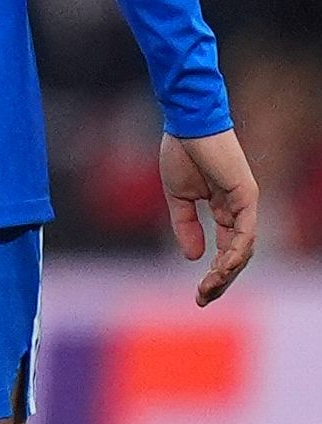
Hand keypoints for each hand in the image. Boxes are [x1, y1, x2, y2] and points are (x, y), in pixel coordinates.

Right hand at [163, 127, 262, 305]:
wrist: (186, 124)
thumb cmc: (182, 154)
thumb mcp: (177, 199)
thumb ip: (185, 227)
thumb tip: (192, 258)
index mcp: (223, 211)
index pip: (226, 250)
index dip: (213, 274)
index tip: (198, 295)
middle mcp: (239, 210)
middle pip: (237, 255)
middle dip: (221, 280)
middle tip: (203, 298)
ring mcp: (245, 203)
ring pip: (244, 247)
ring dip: (228, 271)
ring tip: (209, 286)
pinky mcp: (246, 194)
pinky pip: (246, 230)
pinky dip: (236, 250)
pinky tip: (221, 266)